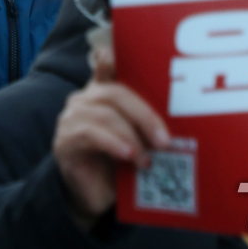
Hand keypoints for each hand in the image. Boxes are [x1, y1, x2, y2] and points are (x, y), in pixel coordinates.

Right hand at [52, 34, 169, 229]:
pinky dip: (113, 143)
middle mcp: (85, 99)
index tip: (123, 52)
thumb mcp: (138, 138)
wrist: (96, 196)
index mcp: (104, 92)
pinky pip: (90, 134)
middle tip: (165, 140)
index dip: (113, 55)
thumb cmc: (121, 162)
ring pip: (105, 114)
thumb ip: (148, 121)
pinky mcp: (64, 140)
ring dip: (131, 136)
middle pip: (115, 92)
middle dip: (144, 114)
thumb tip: (183, 116)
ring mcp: (71, 118)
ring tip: (147, 159)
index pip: (106, 64)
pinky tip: (128, 155)